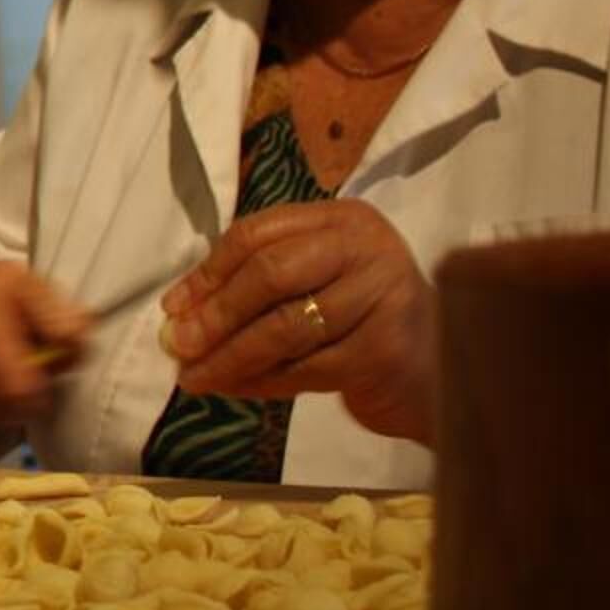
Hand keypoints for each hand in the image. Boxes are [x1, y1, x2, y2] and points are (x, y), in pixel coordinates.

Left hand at [160, 202, 437, 442]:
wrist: (436, 369)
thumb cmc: (361, 319)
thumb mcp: (316, 283)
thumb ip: (257, 285)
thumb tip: (178, 315)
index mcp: (342, 220)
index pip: (258, 234)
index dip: (208, 272)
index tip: (172, 307)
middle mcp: (367, 248)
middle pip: (271, 275)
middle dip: (216, 314)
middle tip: (178, 345)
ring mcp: (381, 297)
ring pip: (285, 328)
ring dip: (230, 356)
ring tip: (194, 378)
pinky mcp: (384, 350)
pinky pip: (305, 369)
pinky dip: (261, 381)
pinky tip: (233, 389)